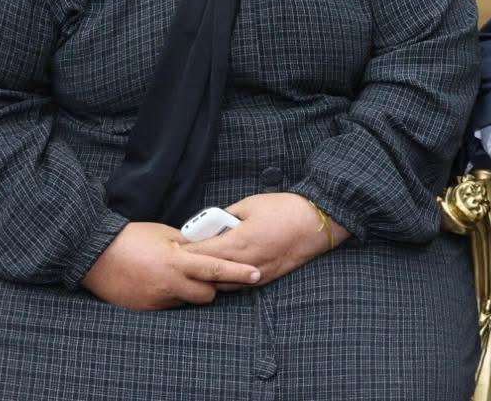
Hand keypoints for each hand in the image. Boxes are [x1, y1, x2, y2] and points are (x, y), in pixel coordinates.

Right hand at [81, 221, 260, 310]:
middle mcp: (170, 284)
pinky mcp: (146, 309)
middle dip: (211, 287)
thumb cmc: (131, 238)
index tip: (256, 274)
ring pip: (187, 302)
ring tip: (177, 276)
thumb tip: (206, 248)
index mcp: (178, 261)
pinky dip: (170, 296)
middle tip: (205, 274)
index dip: (239, 272)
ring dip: (189, 292)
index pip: (217, 269)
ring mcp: (157, 300)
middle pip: (208, 294)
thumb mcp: (165, 234)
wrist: (95, 255)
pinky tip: (159, 283)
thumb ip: (188, 245)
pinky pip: (168, 306)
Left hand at [180, 193, 348, 285]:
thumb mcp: (250, 204)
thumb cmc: (285, 209)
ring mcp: (257, 274)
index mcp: (237, 242)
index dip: (185, 251)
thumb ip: (228, 216)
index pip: (201, 252)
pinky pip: (240, 285)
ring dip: (210, 277)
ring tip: (199, 270)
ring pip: (223, 284)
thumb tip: (214, 223)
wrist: (316, 222)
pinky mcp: (267, 278)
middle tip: (180, 262)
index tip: (174, 248)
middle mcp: (244, 263)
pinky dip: (228, 281)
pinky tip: (223, 274)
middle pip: (208, 272)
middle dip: (194, 267)